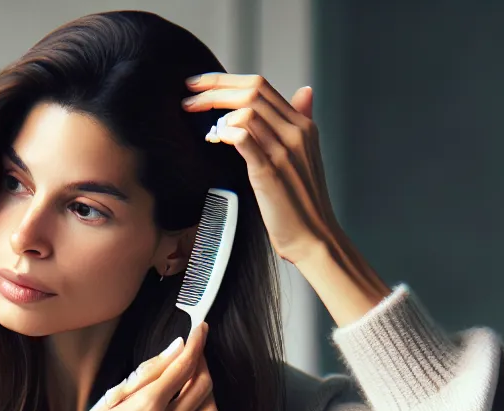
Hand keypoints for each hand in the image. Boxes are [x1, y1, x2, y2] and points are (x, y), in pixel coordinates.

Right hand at [48, 321, 218, 410]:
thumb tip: (175, 348)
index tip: (201, 329)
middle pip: (203, 384)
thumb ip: (147, 373)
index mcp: (148, 403)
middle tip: (192, 356)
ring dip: (206, 392)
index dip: (197, 342)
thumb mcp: (110, 398)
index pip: (185, 364)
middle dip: (202, 363)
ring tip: (190, 385)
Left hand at [183, 74, 338, 263]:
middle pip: (251, 91)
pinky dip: (225, 132)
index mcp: (303, 125)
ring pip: (246, 110)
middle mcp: (296, 132)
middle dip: (213, 89)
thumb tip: (304, 91)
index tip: (200, 83)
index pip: (260, 85)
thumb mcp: (306, 155)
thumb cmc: (303, 202)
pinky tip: (214, 137)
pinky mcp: (270, 172)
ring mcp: (283, 151)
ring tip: (198, 122)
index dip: (225, 80)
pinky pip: (244, 138)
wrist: (314, 238)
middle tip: (189, 98)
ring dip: (215, 111)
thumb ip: (299, 122)